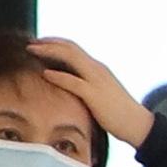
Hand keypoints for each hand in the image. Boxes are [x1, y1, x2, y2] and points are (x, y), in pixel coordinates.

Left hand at [31, 37, 153, 148]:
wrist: (137, 123)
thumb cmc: (118, 112)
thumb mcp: (101, 92)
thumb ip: (87, 85)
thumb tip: (71, 85)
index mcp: (97, 68)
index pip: (73, 48)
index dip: (55, 42)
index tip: (39, 43)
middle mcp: (96, 69)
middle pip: (69, 47)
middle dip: (48, 43)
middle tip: (30, 42)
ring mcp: (96, 80)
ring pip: (70, 57)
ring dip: (49, 52)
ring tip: (32, 51)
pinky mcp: (95, 95)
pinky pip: (73, 82)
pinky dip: (58, 76)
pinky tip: (44, 74)